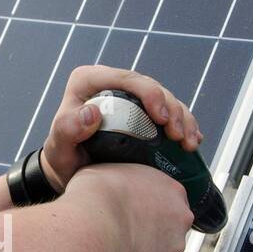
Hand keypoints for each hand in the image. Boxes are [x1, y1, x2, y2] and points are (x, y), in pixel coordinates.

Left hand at [39, 66, 203, 192]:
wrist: (71, 173)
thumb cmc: (62, 158)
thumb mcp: (59, 147)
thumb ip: (67, 130)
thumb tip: (92, 114)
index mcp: (89, 81)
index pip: (125, 78)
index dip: (150, 93)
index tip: (162, 118)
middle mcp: (111, 84)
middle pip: (151, 88)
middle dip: (171, 109)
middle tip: (178, 135)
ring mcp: (130, 98)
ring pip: (165, 99)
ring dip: (183, 119)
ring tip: (189, 143)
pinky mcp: (144, 113)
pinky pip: (169, 114)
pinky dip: (184, 126)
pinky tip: (193, 142)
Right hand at [64, 161, 194, 251]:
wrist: (90, 225)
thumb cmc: (97, 195)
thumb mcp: (110, 170)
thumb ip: (124, 182)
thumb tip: (112, 186)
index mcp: (173, 190)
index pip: (169, 201)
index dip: (148, 208)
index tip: (133, 211)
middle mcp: (179, 220)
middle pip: (167, 231)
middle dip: (147, 234)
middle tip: (121, 231)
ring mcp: (171, 249)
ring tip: (112, 248)